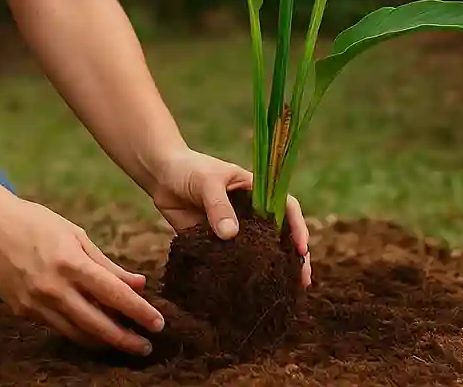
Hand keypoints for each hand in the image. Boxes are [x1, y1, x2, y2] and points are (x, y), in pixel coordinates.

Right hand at [0, 196, 166, 355]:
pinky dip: (78, 331)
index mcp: (71, 262)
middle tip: (145, 346)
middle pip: (98, 324)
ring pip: (77, 334)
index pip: (114, 294)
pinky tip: (92, 330)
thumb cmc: (35, 222)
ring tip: (123, 343)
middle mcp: (54, 287)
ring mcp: (36, 303)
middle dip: (125, 339)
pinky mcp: (23, 311)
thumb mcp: (75, 234)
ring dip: (103, 342)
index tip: (158, 323)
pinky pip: (57, 327)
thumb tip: (139, 284)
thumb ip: (107, 264)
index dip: (139, 312)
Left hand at [146, 148, 311, 288]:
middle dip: (292, 258)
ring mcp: (234, 230)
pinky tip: (247, 292)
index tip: (300, 249)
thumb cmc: (189, 169)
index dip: (297, 228)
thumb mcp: (207, 182)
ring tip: (282, 293)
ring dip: (270, 271)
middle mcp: (250, 213)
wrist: (161, 176)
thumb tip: (230, 235)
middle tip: (302, 282)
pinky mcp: (216, 244)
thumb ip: (218, 206)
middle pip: (278, 236)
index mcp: (256, 192)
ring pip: (258, 252)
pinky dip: (240, 276)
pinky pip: (232, 261)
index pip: (286, 208)